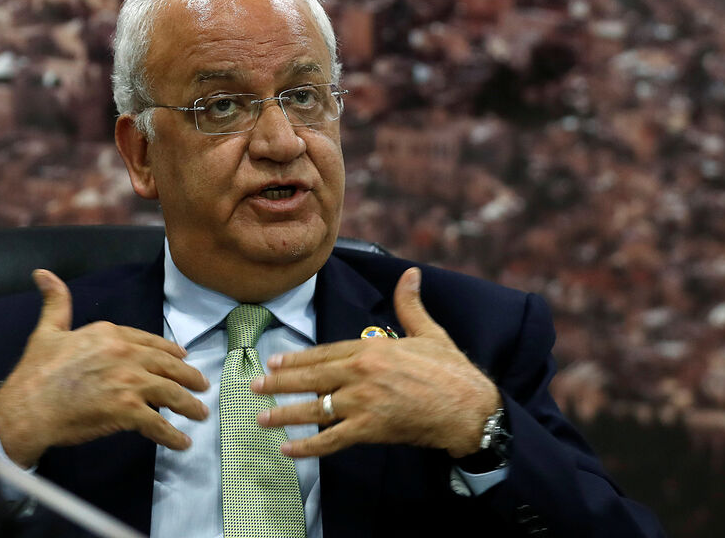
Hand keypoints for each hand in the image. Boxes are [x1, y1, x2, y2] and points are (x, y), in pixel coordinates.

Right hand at [0, 269, 209, 467]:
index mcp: (109, 333)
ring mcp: (128, 382)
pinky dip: (173, 435)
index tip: (182, 357)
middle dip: (189, 376)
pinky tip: (182, 441)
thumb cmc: (36, 371)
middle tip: (202, 385)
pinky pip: (158, 424)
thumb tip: (43, 273)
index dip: (169, 351)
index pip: (148, 341)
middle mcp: (124, 354)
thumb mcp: (48, 330)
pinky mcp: (127, 410)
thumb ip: (56, 302)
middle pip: (167, 365)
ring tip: (200, 413)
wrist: (28, 407)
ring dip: (189, 405)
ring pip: (170, 393)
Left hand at [252, 267, 499, 458]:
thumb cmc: (452, 372)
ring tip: (261, 417)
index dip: (297, 358)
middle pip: (311, 377)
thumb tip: (410, 273)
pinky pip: (331, 440)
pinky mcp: (370, 430)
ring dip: (284, 414)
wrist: (470, 409)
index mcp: (371, 349)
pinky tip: (288, 450)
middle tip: (254, 386)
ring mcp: (363, 402)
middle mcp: (360, 373)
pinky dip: (307, 447)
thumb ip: (410, 305)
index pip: (324, 352)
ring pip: (314, 408)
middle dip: (279, 383)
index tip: (275, 362)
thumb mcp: (430, 333)